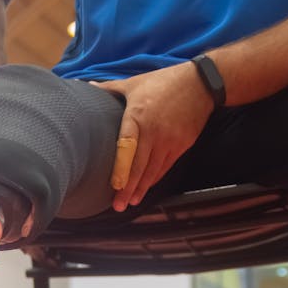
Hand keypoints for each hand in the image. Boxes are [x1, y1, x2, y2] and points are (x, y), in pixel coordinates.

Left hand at [92, 62, 214, 211]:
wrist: (200, 84)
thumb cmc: (163, 82)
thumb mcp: (134, 83)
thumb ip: (110, 89)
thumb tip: (86, 85)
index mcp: (138, 116)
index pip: (127, 147)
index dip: (122, 169)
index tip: (114, 186)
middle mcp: (154, 132)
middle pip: (139, 166)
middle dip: (128, 188)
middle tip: (118, 205)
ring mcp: (170, 141)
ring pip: (153, 170)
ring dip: (142, 188)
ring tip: (130, 202)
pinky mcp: (181, 145)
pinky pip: (165, 166)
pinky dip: (154, 179)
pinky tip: (146, 188)